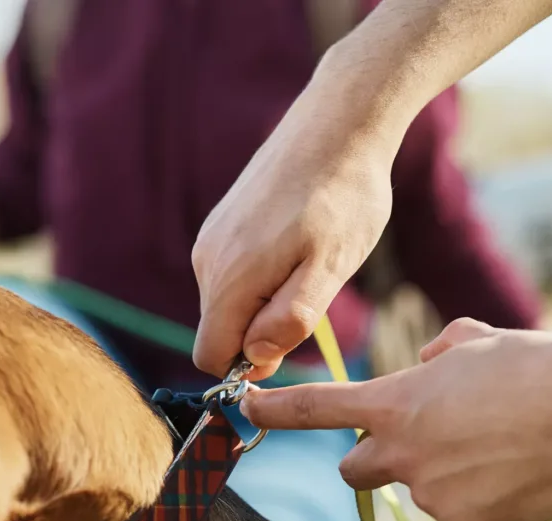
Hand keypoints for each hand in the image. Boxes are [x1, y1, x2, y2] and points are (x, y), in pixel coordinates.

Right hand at [191, 80, 398, 379]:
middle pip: (221, 331)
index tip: (290, 338)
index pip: (210, 358)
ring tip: (308, 260)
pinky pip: (231, 274)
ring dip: (264, 301)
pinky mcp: (221, 223)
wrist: (339, 123)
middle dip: (260, 332)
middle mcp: (207, 261)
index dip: (248, 366)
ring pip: (228, 303)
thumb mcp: (332, 266)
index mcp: (230, 279)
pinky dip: (261, 275)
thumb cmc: (344, 197)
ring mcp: (211, 239)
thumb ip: (291, 317)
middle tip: (310, 290)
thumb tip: (255, 358)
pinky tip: (296, 242)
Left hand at [239, 318, 551, 520]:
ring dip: (445, 474)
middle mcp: (404, 454)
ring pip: (421, 490)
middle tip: (423, 440)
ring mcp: (435, 496)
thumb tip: (429, 368)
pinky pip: (462, 515)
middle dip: (377, 457)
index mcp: (398, 403)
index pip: (318, 408)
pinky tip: (519, 474)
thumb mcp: (475, 343)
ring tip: (503, 447)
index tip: (247, 407)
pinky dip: (481, 500)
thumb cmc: (538, 366)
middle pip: (355, 469)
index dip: (276, 410)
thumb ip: (437, 358)